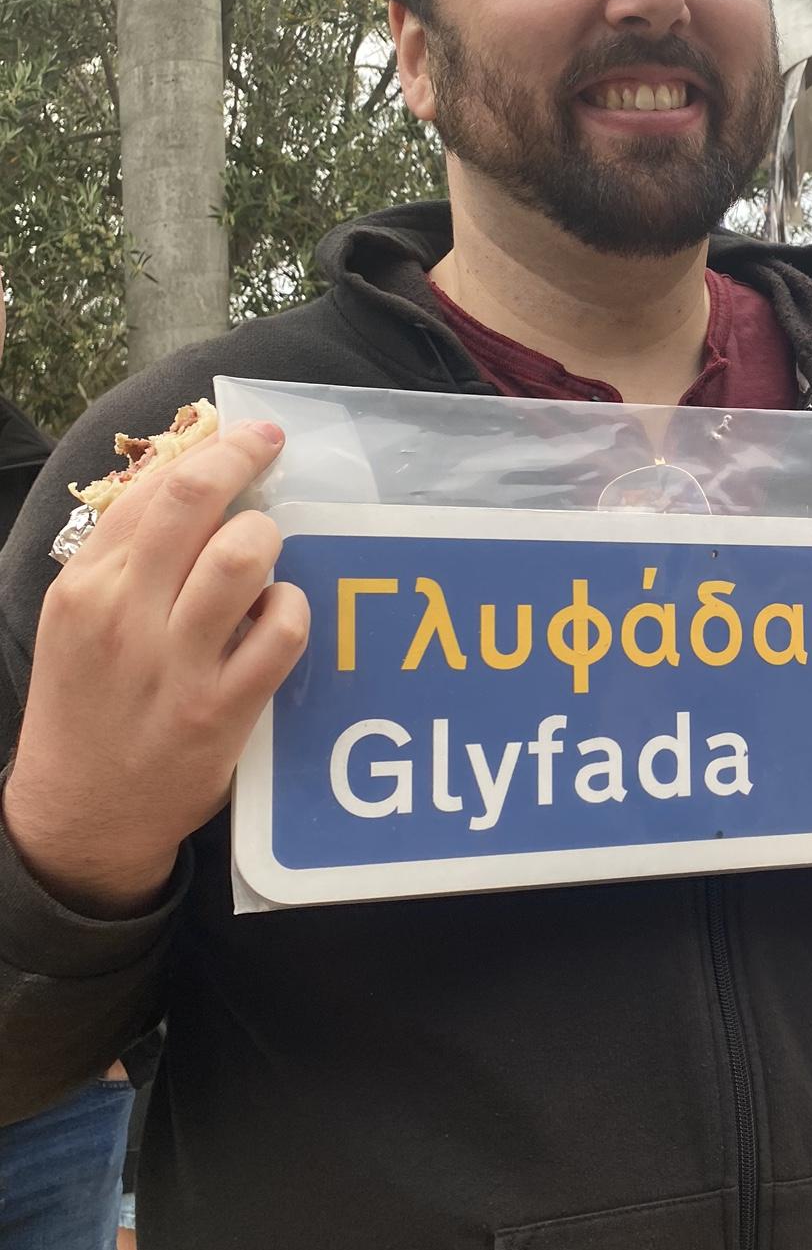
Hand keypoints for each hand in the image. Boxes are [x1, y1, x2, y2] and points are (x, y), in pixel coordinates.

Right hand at [3, 422, 308, 916]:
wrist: (81, 813)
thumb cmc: (89, 705)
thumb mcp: (80, 620)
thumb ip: (127, 558)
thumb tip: (194, 485)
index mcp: (86, 586)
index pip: (151, 490)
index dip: (212, 450)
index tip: (249, 435)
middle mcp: (125, 615)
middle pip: (195, 503)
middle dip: (245, 460)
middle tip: (271, 449)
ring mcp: (176, 663)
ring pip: (246, 556)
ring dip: (270, 540)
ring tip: (265, 558)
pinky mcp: (222, 708)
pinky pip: (282, 631)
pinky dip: (293, 610)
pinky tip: (280, 615)